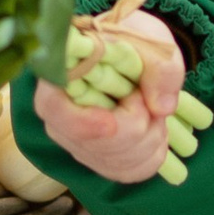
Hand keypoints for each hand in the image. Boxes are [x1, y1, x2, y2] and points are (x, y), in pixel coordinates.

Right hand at [31, 0, 191, 187]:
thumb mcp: (152, 42)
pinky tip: (153, 130)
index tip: (111, 123)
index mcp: (62, 77)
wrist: (138, 58)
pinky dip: (153, 154)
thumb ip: (161, 67)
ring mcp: (78, 144)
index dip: (80, 124)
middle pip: (96, 144)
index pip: (52, 108)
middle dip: (137, 125)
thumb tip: (161, 108)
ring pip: (118, 161)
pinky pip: (130, 172)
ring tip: (152, 108)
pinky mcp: (100, 161)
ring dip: (151, 137)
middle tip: (148, 96)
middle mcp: (61, 117)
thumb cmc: (136, 45)